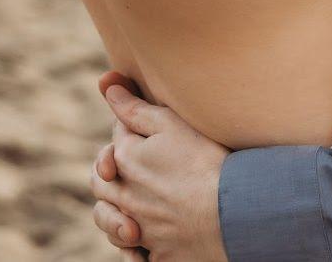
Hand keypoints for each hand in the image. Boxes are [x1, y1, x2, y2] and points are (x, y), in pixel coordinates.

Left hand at [89, 71, 230, 261]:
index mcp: (125, 161)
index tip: (141, 130)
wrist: (230, 211)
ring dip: (114, 215)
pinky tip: (143, 241)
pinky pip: (134, 257)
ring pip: (110, 223)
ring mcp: (139, 229)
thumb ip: (134, 108)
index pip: (113, 142)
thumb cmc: (203, 161)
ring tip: (132, 209)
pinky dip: (134, 250)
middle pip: (101, 184)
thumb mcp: (170, 124)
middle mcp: (125, 196)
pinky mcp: (157, 255)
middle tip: (127, 170)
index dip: (125, 133)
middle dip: (109, 173)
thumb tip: (107, 86)